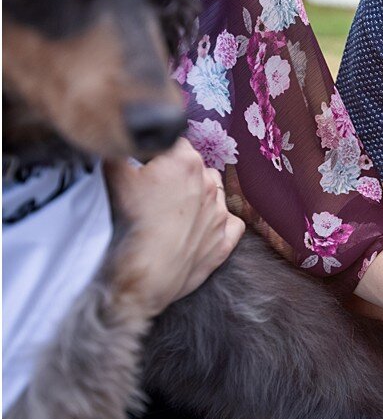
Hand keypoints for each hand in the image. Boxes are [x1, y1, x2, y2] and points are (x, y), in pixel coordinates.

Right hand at [103, 139, 243, 316]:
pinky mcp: (225, 240)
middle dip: (176, 174)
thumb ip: (119, 152)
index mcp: (185, 161)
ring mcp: (219, 211)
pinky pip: (231, 223)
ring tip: (174, 212)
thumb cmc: (131, 225)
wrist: (145, 276)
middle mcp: (208, 181)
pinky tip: (202, 229)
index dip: (157, 153)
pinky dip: (218, 224)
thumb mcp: (115, 179)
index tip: (145, 167)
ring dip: (198, 196)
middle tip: (154, 193)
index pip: (173, 142)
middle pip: (194, 167)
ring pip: (213, 191)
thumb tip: (118, 141)